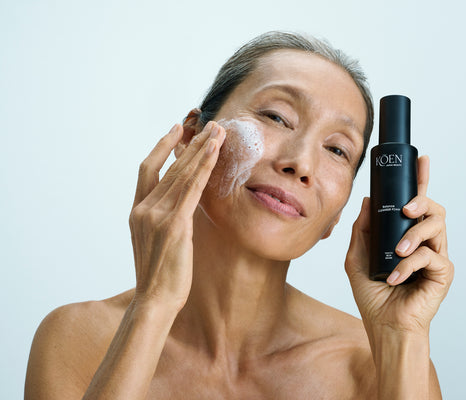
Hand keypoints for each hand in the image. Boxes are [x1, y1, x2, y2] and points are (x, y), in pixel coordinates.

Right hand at [128, 122, 225, 306]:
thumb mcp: (156, 240)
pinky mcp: (174, 225)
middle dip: (190, 143)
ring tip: (218, 131)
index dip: (161, 146)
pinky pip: (192, 189)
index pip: (147, 169)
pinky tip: (215, 152)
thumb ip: (164, 217)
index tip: (175, 129)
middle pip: (169, 166)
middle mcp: (143, 208)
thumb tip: (181, 202)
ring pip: (182, 173)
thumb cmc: (160, 274)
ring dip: (201, 149)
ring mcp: (157, 215)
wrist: (154, 300)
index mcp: (137, 210)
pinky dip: (204, 167)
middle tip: (209, 124)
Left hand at [345, 155, 453, 334]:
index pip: (416, 204)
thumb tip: (366, 200)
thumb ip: (362, 230)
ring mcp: (436, 256)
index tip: (421, 160)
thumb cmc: (372, 294)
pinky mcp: (443, 272)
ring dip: (413, 235)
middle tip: (406, 209)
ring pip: (436, 225)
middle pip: (433, 208)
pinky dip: (408, 266)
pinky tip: (394, 278)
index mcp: (405, 235)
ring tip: (396, 253)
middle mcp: (423, 242)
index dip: (420, 180)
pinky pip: (430, 256)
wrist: (383, 325)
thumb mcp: (357, 257)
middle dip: (421, 200)